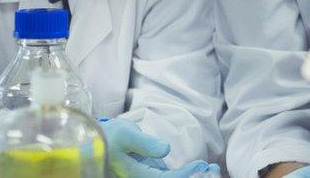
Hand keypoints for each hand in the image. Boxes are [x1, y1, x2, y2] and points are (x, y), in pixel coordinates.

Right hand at [98, 118, 218, 176]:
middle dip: (193, 177)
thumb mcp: (126, 135)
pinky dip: (186, 172)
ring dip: (192, 175)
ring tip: (212, 168)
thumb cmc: (109, 136)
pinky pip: (170, 175)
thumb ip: (146, 143)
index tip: (201, 164)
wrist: (95, 141)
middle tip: (214, 169)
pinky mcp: (150, 170)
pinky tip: (200, 167)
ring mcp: (147, 175)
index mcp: (137, 175)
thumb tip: (166, 149)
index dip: (185, 175)